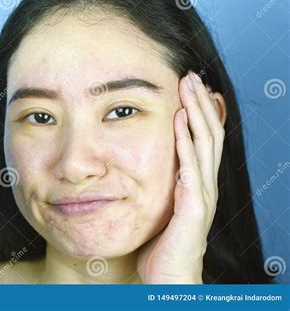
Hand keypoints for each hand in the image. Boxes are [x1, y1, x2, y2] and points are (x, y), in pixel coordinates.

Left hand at [137, 71, 224, 283]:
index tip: (189, 88)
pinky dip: (186, 144)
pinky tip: (180, 123)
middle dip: (200, 103)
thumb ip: (162, 183)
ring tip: (189, 88)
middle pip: (209, 135)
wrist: (170, 280)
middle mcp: (204, 185)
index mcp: (197, 183)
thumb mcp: (163, 206)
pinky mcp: (194, 209)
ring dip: (197, 114)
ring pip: (205, 145)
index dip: (200, 113)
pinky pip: (191, 169)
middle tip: (190, 77)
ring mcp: (202, 195)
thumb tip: (147, 164)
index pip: (203, 140)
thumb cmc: (163, 244)